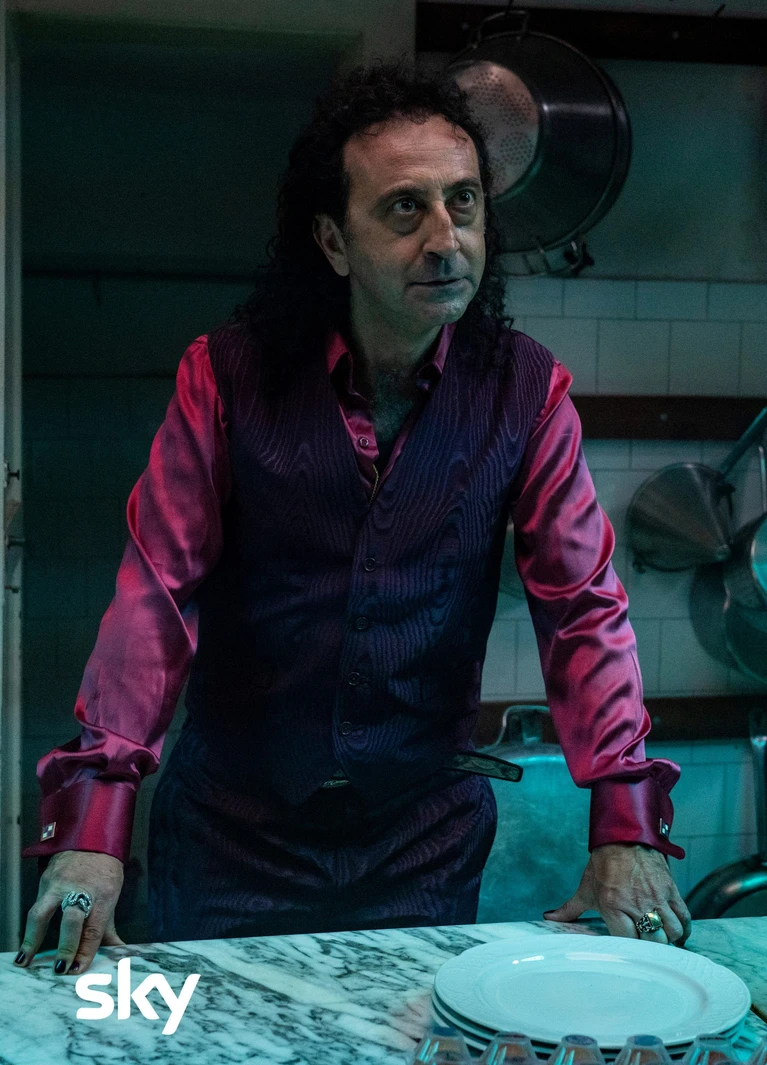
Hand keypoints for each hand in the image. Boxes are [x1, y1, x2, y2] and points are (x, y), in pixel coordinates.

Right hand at [13, 849, 125, 974]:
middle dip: (67, 945)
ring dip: (33, 938)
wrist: (90, 840)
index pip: (93, 927)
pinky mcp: (44, 881)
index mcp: (102, 894)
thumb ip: (108, 928)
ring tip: (26, 960)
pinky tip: (26, 945)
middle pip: (72, 919)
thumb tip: (118, 954)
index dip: (85, 950)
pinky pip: (36, 907)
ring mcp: (59, 884)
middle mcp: (79, 888)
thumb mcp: (111, 895)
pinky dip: (30, 928)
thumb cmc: (103, 872)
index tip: (77, 969)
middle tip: (61, 968)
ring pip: (43, 911)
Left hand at [543, 842, 691, 944]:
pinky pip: (683, 917)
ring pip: (672, 932)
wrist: (623, 837)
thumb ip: (569, 909)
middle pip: (654, 942)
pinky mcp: (671, 890)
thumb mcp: (585, 888)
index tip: (631, 956)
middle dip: (653, 950)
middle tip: (650, 951)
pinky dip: (683, 929)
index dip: (631, 952)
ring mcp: (656, 898)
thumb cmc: (603, 865)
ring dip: (669, 940)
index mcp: (614, 906)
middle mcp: (637, 905)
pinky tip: (676, 933)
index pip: (629, 942)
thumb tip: (549, 918)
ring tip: (663, 942)